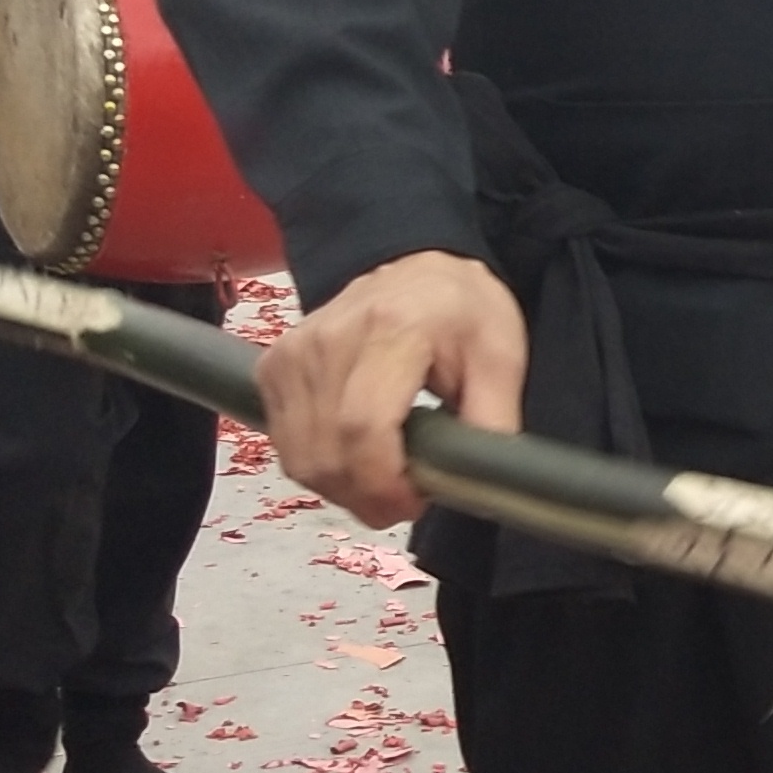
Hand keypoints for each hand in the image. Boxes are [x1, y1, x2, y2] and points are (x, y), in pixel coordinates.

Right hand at [258, 250, 525, 528]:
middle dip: (367, 496)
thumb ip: (492, 422)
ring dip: (342, 488)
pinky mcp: (273, 368)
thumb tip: (480, 481)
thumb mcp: (499, 358)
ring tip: (383, 477)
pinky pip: (285, 445)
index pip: (363, 426)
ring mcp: (294, 353)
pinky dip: (318, 467)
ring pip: (300, 458)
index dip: (382, 483)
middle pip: (326, 453)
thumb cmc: (457, 310)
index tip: (412, 501)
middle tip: (405, 498)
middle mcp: (331, 338)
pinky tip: (353, 455)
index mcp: (393, 328)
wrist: (416, 270)